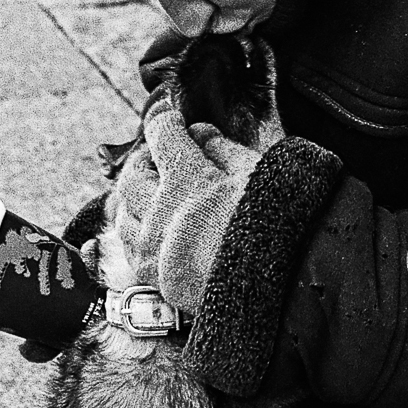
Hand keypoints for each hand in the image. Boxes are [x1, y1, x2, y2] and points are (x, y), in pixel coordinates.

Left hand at [116, 98, 279, 314]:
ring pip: (123, 210)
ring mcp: (155, 246)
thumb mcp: (259, 174)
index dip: (166, 120)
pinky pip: (129, 245)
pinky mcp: (155, 276)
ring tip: (155, 191)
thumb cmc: (277, 225)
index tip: (174, 121)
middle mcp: (162, 212)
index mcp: (189, 179)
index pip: (160, 133)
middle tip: (163, 156)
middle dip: (146, 158)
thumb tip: (199, 135)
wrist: (284, 286)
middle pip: (133, 172)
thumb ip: (223, 148)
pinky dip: (136, 228)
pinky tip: (152, 225)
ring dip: (136, 194)